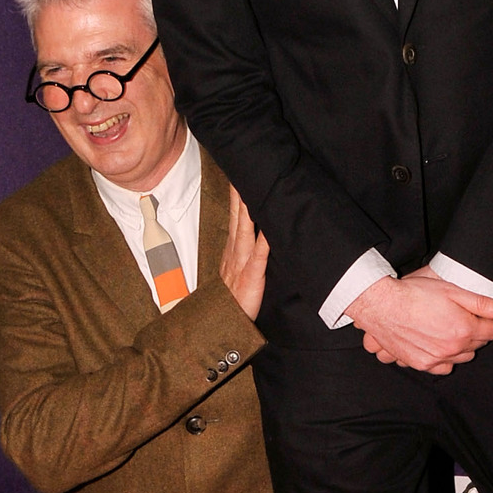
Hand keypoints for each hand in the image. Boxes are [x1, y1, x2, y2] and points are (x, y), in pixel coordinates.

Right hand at [218, 187, 268, 321]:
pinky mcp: (252, 276)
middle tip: (242, 169)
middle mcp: (235, 251)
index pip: (235, 217)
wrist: (223, 323)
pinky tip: (269, 227)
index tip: (239, 175)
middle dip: (239, 193)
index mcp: (233, 249)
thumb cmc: (235, 299)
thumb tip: (256, 237)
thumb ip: (246, 255)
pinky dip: (264, 240)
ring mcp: (242, 263)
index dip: (236, 196)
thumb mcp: (238, 272)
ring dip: (247, 208)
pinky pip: (259, 255)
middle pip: (237, 216)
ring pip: (245, 229)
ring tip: (250, 187)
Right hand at [347, 267, 492, 374]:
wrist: (382, 306)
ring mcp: (437, 359)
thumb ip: (482, 303)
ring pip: (462, 358)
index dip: (489, 320)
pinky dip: (445, 359)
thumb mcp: (452, 290)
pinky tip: (438, 345)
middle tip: (462, 318)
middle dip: (476, 332)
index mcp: (464, 329)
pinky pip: (443, 368)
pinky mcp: (422, 364)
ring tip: (448, 329)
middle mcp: (453, 348)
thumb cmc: (414, 294)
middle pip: (478, 345)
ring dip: (461, 346)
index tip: (481, 314)